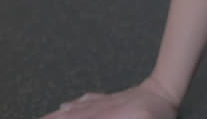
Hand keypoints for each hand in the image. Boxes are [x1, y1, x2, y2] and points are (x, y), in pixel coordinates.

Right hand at [42, 79, 178, 118]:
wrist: (165, 90)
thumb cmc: (156, 113)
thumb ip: (110, 113)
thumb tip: (79, 105)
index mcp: (106, 117)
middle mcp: (99, 110)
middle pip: (71, 117)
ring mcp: (104, 103)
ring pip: (75, 110)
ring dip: (57, 115)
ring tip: (41, 117)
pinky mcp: (110, 98)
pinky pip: (87, 102)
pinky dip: (73, 106)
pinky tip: (66, 106)